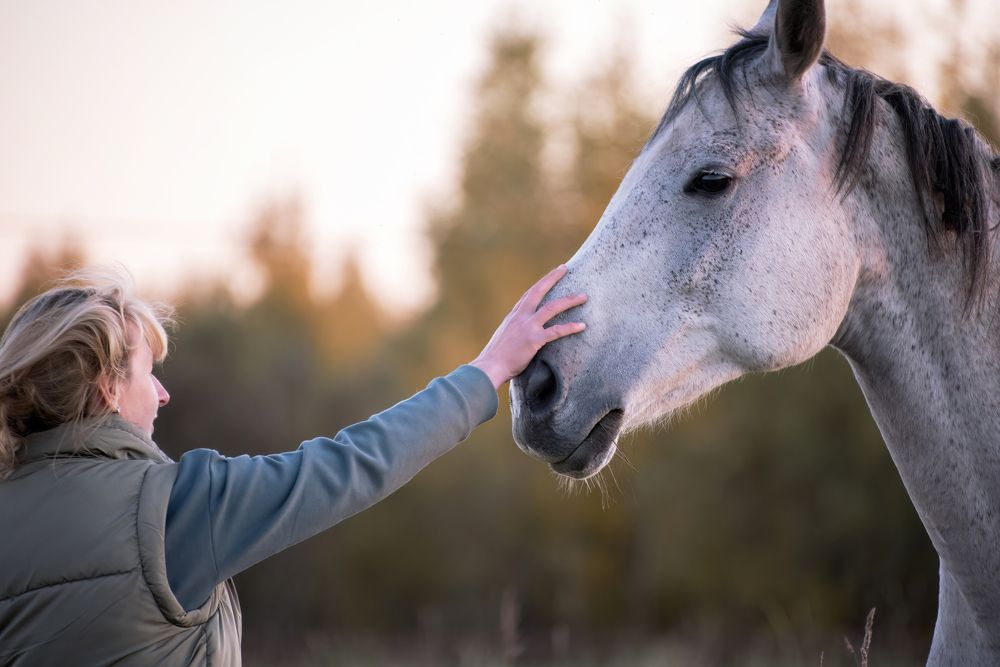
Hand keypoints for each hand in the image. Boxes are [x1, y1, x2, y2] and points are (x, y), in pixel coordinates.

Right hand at [470, 265, 586, 389]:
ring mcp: (527, 327)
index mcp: (513, 316)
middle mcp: (520, 317)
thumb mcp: (504, 338)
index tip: (550, 275)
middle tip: (564, 268)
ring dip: (569, 300)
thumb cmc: (495, 359)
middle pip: (538, 291)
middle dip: (552, 277)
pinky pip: (556, 331)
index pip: (528, 295)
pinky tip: (582, 326)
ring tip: (584, 296)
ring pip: (552, 307)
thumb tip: (521, 335)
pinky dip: (570, 327)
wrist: (489, 367)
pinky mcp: (534, 339)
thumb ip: (514, 332)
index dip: (540, 284)